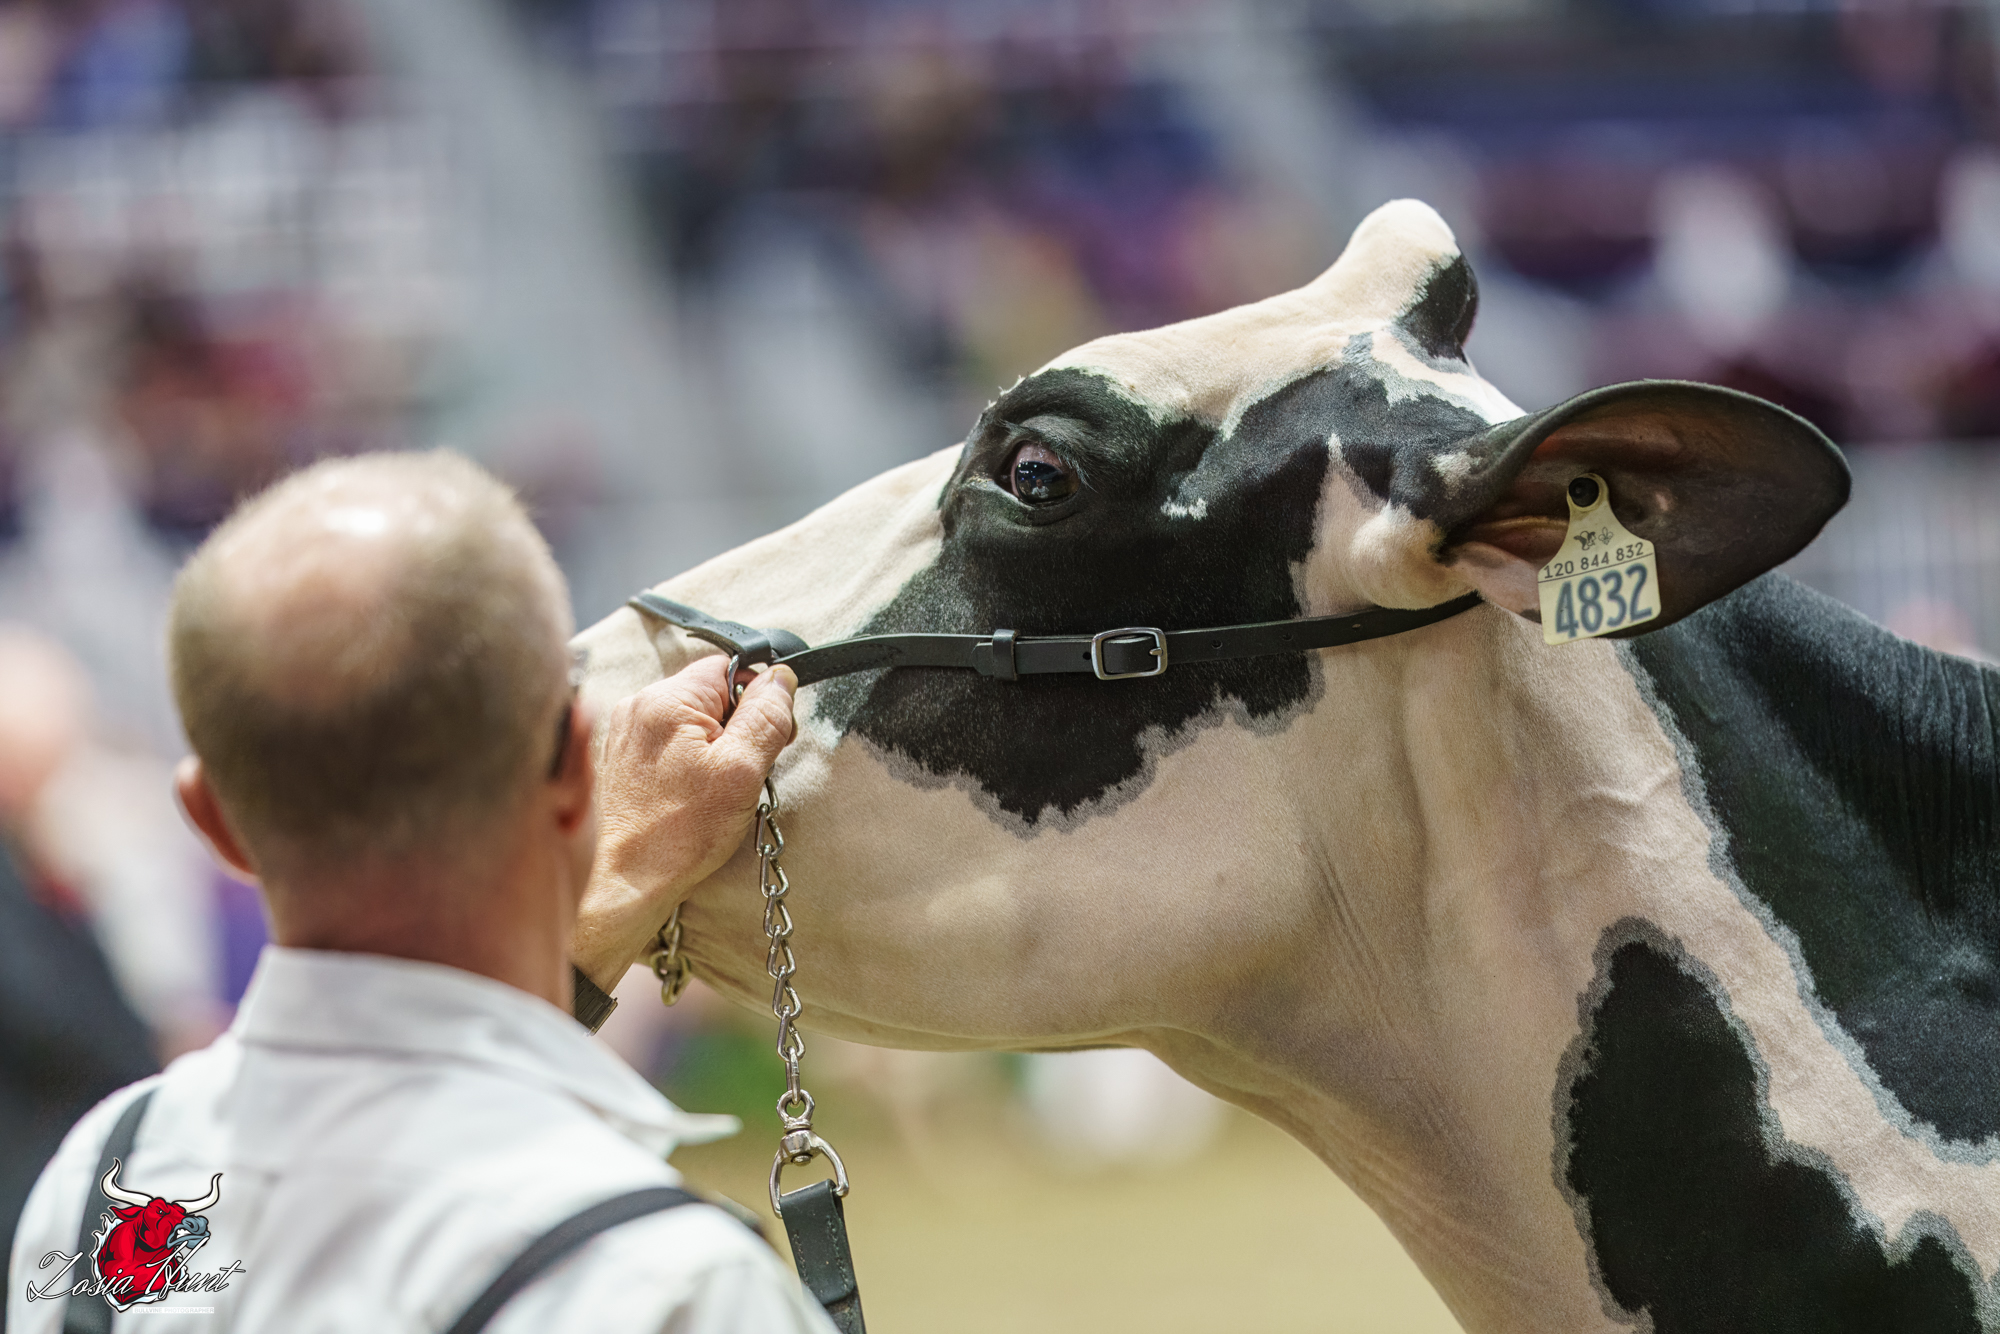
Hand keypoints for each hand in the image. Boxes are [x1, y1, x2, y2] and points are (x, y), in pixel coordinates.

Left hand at [572, 656, 796, 989]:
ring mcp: (626, 731)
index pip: (730, 668)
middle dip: (736, 726)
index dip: (758, 700)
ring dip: (713, 746)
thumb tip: (781, 678)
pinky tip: (690, 794)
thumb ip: (766, 717)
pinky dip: (689, 761)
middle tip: (741, 771)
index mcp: (667, 699)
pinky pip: (670, 741)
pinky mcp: (622, 757)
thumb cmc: (680, 833)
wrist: (624, 881)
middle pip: (710, 693)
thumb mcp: (742, 772)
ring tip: (713, 788)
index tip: (764, 740)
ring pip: (691, 719)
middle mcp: (639, 705)